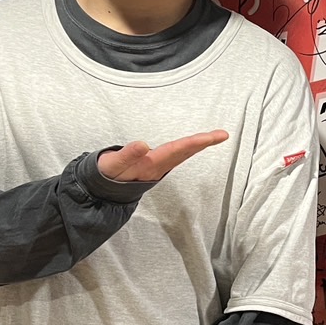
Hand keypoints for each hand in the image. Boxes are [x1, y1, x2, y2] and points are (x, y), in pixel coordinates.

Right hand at [97, 130, 227, 182]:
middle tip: (223, 134)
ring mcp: (158, 167)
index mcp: (150, 165)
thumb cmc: (108, 174)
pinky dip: (189, 147)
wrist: (103, 189)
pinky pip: (177, 154)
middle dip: (203, 143)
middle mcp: (158, 167)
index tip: (209, 137)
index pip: (175, 150)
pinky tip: (197, 143)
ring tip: (215, 136)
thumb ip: (127, 156)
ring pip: (182, 154)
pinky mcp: (155, 165)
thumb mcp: (113, 165)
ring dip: (198, 145)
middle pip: (184, 153)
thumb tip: (142, 144)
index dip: (194, 143)